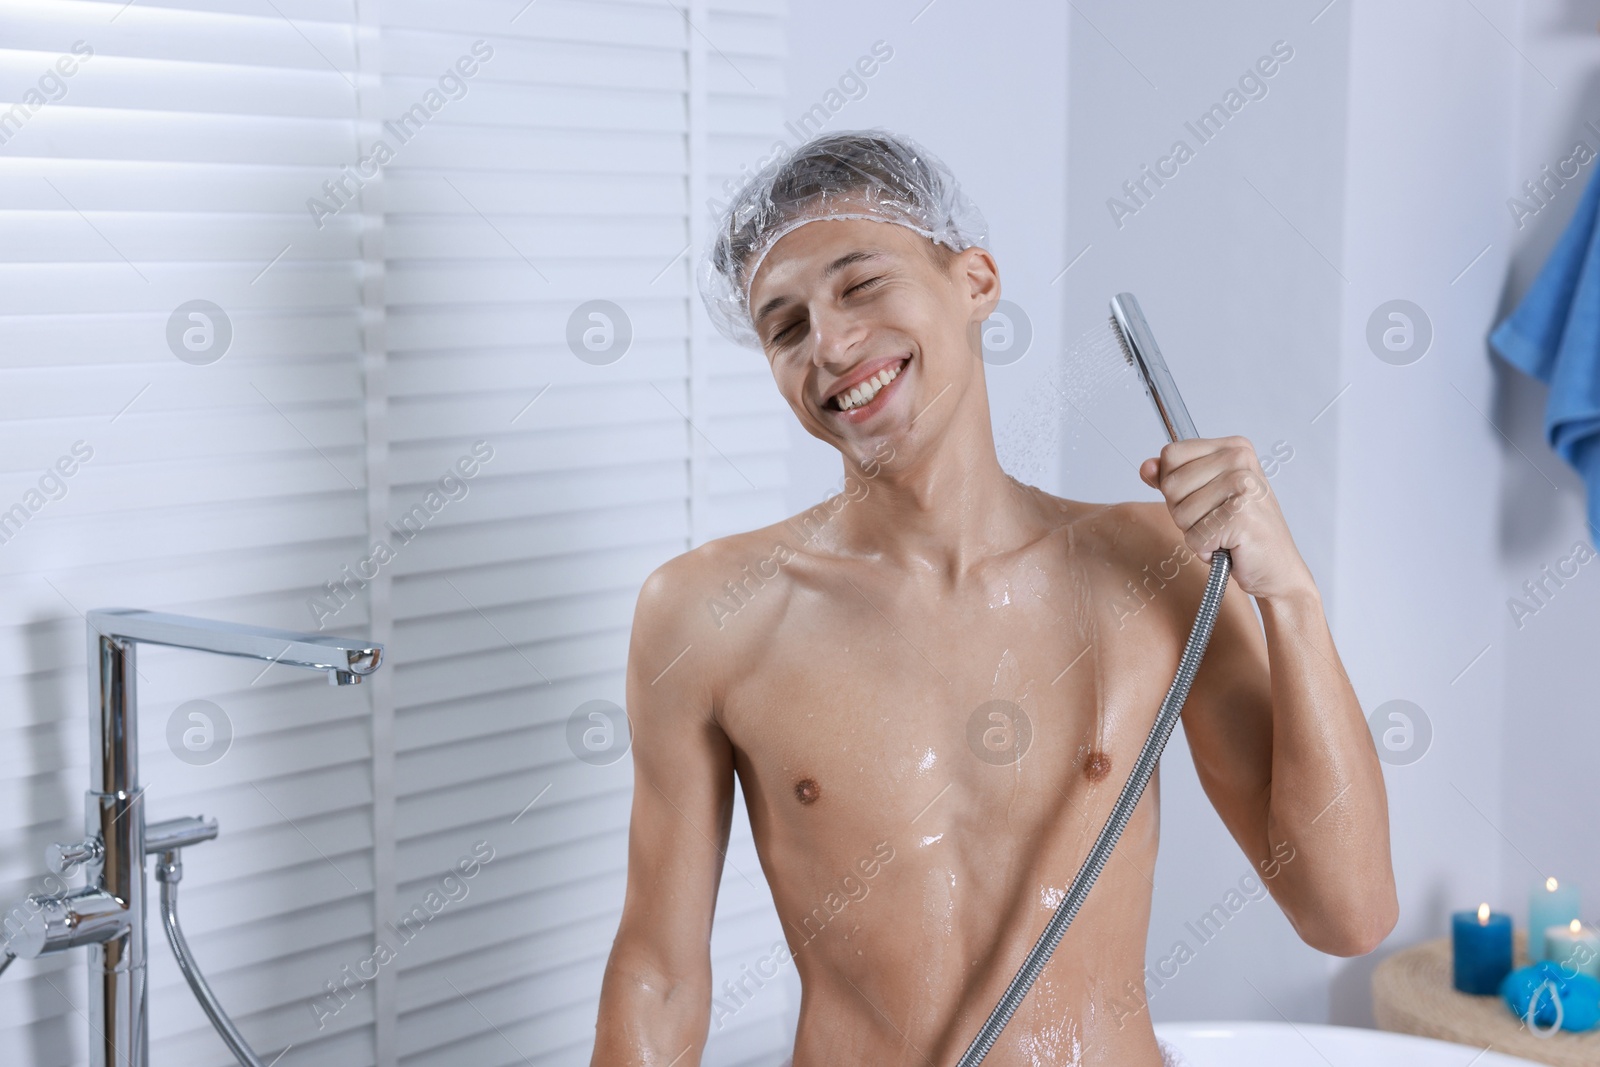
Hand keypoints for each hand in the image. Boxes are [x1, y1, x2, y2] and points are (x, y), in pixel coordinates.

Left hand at [1138, 436, 1316, 601]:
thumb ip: (1173, 477)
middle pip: (1171, 484)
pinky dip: (1206, 549)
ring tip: (1223, 533)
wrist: (1276, 567)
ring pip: (1180, 513)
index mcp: (1234, 447)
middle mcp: (1241, 460)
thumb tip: (1146, 467)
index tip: (1202, 497)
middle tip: (1214, 520)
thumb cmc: (1242, 531)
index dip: (1174, 484)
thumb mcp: (1205, 495)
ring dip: (1195, 533)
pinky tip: (1229, 546)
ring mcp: (1243, 486)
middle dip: (1184, 512)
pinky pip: (1194, 537)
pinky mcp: (1241, 515)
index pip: (1171, 454)